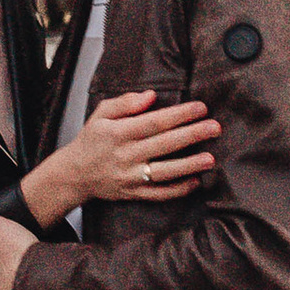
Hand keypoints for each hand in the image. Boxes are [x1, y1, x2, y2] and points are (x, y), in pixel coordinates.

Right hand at [27, 88, 219, 223]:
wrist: (74, 174)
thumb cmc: (91, 140)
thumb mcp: (100, 114)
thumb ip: (125, 102)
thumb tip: (150, 95)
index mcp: (118, 132)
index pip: (154, 122)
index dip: (179, 115)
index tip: (201, 108)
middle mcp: (125, 155)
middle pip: (164, 144)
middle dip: (192, 135)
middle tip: (215, 128)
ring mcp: (130, 177)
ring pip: (164, 172)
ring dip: (189, 165)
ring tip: (210, 158)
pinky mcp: (133, 193)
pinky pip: (158, 194)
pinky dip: (178, 190)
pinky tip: (195, 182)